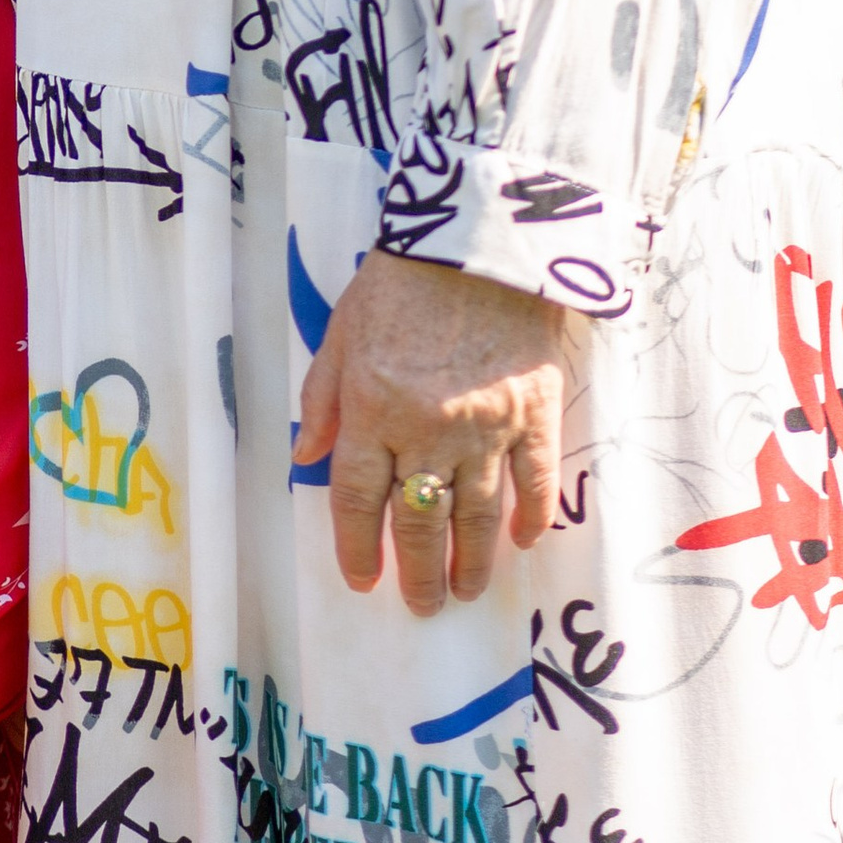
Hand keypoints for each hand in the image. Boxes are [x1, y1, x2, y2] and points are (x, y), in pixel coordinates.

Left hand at [295, 250, 573, 614]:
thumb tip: (306, 459)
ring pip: (478, 514)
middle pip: (419, 519)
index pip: (359, 498)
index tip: (362, 580)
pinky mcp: (536, 412)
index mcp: (373, 407)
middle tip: (422, 605)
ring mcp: (488, 424)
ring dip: (471, 561)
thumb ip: (322, 399)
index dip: (358, 546)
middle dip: (418, 572)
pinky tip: (522, 543)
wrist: (482, 237)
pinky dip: (530, 517)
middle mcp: (428, 427)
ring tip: (465, 591)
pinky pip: (536, 481)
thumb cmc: (402, 281)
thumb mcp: (341, 331)